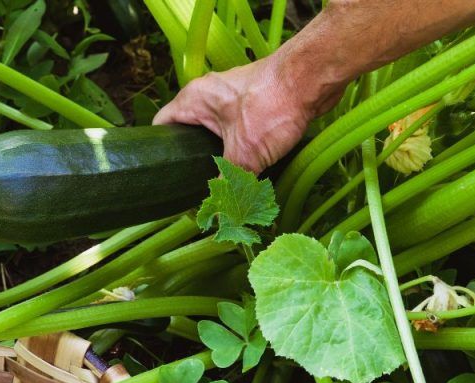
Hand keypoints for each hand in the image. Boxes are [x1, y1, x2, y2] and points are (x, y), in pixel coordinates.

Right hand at [154, 58, 324, 173]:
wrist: (313, 77)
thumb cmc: (272, 106)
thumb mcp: (244, 154)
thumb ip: (229, 183)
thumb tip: (221, 213)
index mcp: (192, 100)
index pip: (161, 125)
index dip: (160, 150)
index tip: (166, 174)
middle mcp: (208, 94)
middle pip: (188, 130)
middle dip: (193, 157)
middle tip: (195, 183)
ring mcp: (232, 95)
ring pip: (215, 129)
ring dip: (219, 151)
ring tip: (221, 177)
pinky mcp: (254, 99)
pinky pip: (237, 126)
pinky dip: (240, 143)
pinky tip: (248, 163)